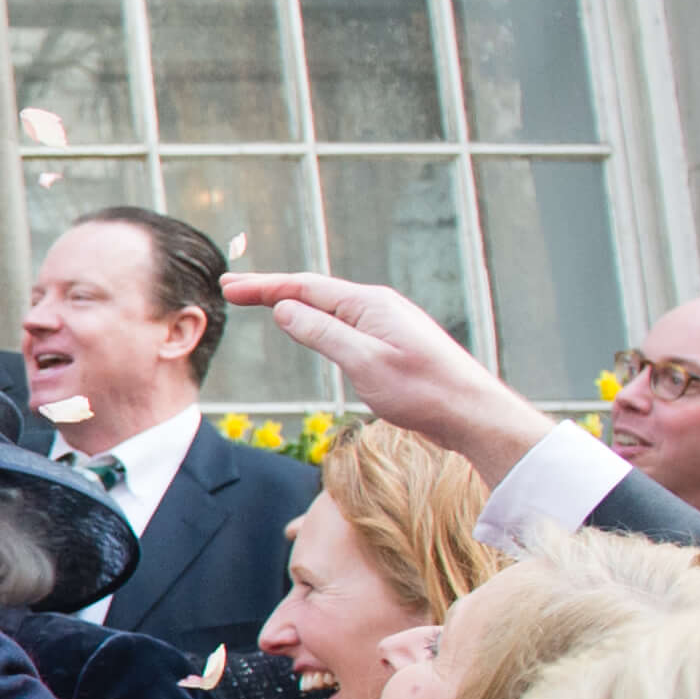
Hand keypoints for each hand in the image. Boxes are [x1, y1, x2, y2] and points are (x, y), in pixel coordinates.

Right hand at [224, 271, 547, 476]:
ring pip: (329, 307)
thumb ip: (322, 333)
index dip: (263, 286)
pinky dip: (315, 319)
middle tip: (232, 286)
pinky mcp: (391, 343)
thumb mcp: (363, 362)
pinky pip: (343, 323)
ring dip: (292, 302)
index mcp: (369, 304)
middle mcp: (377, 306)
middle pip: (314, 291)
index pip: (304, 288)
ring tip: (263, 300)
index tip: (229, 287)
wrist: (471, 412)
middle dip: (271, 288)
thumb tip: (284, 309)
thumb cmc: (422, 390)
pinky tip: (310, 326)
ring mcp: (385, 324)